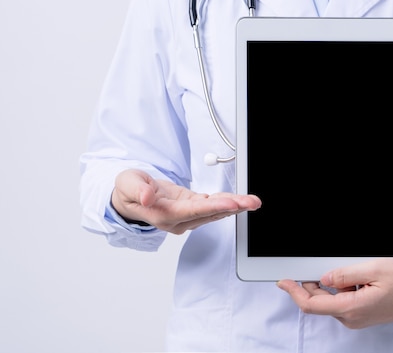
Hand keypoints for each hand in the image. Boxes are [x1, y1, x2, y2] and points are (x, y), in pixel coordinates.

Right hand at [111, 169, 261, 233]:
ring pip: (214, 212)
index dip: (213, 208)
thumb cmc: (126, 190)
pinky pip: (211, 207)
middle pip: (209, 214)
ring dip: (234, 206)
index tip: (232, 204)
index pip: (192, 211)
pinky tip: (239, 200)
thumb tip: (148, 197)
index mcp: (163, 214)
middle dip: (232, 208)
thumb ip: (138, 190)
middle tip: (252, 202)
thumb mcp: (126, 184)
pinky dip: (226, 203)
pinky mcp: (190, 208)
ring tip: (253, 201)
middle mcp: (177, 219)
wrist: (128, 198)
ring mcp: (185, 216)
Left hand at [276, 258, 392, 328]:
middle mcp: (351, 318)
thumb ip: (346, 273)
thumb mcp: (375, 269)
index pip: (312, 304)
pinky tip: (353, 277)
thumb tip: (325, 277)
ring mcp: (356, 318)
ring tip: (347, 269)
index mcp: (352, 308)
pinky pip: (341, 301)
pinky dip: (339, 288)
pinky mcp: (361, 314)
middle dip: (309, 284)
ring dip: (328, 285)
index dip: (294, 292)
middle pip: (318, 302)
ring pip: (330, 300)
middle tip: (309, 265)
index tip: (284, 280)